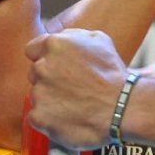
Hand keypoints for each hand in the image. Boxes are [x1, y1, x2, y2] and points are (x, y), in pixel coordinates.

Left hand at [26, 29, 127, 149]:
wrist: (122, 107)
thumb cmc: (113, 74)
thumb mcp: (99, 40)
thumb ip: (72, 36)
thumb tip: (59, 38)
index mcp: (54, 45)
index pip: (33, 49)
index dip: (44, 58)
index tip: (56, 68)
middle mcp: (42, 67)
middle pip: (35, 73)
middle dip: (49, 79)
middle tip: (70, 87)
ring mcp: (39, 93)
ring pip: (37, 95)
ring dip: (50, 99)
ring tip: (73, 103)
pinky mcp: (39, 116)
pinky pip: (37, 116)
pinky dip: (49, 118)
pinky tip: (67, 116)